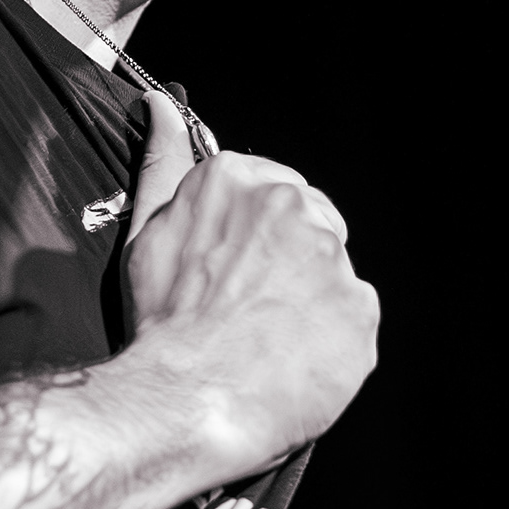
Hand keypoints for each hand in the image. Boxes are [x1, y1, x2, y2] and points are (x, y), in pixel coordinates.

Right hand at [122, 89, 378, 474]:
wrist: (183, 403)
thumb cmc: (160, 324)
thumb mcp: (146, 232)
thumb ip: (162, 162)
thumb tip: (160, 105)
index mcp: (240, 179)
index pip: (272, 195)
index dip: (255, 242)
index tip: (234, 275)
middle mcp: (293, 204)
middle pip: (311, 229)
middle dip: (288, 266)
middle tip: (248, 314)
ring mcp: (333, 258)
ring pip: (332, 277)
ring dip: (309, 305)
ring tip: (265, 344)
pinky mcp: (361, 309)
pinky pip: (354, 322)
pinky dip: (331, 344)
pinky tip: (291, 363)